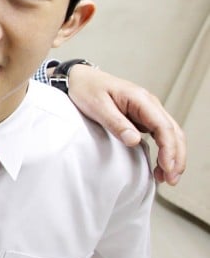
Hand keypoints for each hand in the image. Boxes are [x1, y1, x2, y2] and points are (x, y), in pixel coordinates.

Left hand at [66, 64, 185, 183]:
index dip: (169, 149)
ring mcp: (147, 111)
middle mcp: (149, 104)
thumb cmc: (87, 89)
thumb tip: (134, 140)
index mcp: (141, 99)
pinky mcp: (142, 118)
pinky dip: (165, 151)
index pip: (163, 126)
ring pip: (170, 135)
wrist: (80, 79)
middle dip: (177, 157)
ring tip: (167, 177)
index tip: (166, 167)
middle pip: (173, 132)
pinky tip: (160, 165)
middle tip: (171, 179)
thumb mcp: (97, 106)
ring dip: (173, 156)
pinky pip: (160, 135)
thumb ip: (115, 123)